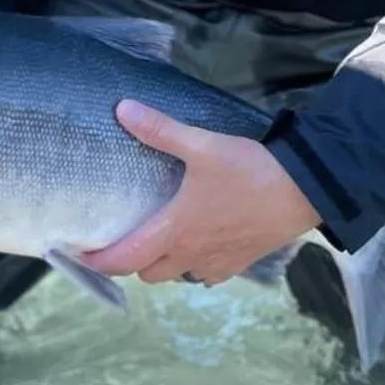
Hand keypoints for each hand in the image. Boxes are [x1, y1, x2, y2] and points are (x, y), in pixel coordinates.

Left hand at [79, 99, 318, 286]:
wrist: (303, 192)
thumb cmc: (248, 170)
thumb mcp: (201, 145)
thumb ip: (160, 130)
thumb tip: (122, 109)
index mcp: (174, 230)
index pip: (124, 259)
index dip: (99, 261)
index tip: (81, 254)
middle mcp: (190, 254)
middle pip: (148, 273)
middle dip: (132, 261)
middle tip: (124, 238)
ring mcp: (217, 263)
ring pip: (178, 276)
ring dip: (164, 264)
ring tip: (160, 240)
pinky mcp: (241, 263)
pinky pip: (207, 275)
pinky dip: (196, 265)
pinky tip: (200, 244)